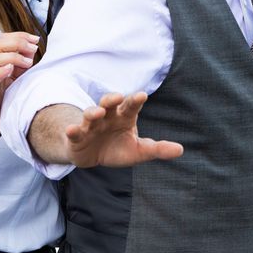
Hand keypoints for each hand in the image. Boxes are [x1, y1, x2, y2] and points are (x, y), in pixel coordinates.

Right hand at [0, 32, 39, 143]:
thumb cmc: (2, 104)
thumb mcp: (14, 81)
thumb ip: (21, 66)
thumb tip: (32, 51)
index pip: (2, 40)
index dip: (18, 36)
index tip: (35, 39)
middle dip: (18, 43)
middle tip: (34, 48)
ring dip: (14, 57)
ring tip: (28, 63)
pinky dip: (0, 72)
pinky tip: (11, 70)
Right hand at [64, 92, 183, 167]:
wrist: (92, 156)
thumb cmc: (118, 148)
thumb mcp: (139, 151)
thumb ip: (158, 149)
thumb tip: (180, 150)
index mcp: (124, 117)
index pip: (131, 106)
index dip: (135, 100)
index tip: (142, 95)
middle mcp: (107, 117)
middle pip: (110, 103)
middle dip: (113, 99)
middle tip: (118, 97)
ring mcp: (91, 125)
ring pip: (91, 113)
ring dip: (93, 111)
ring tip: (97, 113)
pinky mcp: (77, 136)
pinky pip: (74, 131)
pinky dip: (72, 130)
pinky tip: (72, 130)